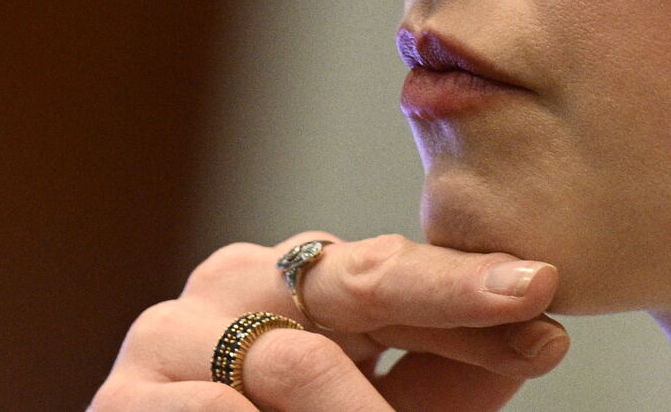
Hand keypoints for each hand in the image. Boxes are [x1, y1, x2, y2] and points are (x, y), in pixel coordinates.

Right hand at [90, 232, 567, 410]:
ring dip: (359, 403)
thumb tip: (546, 334)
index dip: (474, 288)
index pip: (402, 272)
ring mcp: (176, 332)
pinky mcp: (124, 398)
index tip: (545, 291)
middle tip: (527, 297)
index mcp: (306, 281)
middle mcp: (246, 282)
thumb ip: (451, 370)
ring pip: (295, 359)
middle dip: (450, 293)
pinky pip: (213, 410)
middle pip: (362, 279)